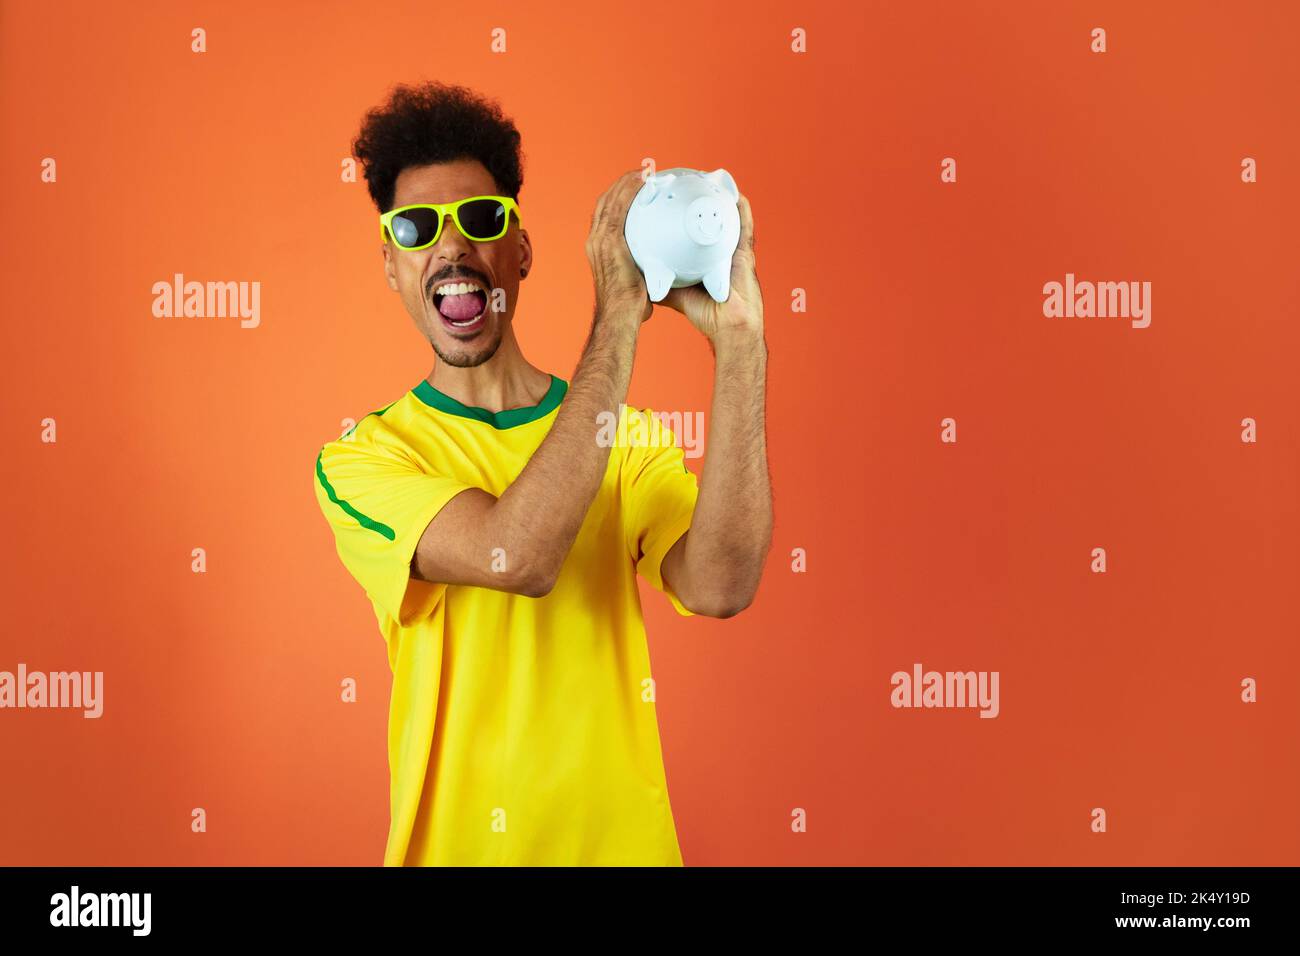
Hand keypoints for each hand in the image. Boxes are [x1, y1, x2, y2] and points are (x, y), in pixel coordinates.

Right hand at [586, 170, 652, 323]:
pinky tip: (642, 181)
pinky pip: (619, 208)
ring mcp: (600, 240)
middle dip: (622, 185)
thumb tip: (660, 276)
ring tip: (644, 172)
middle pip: (606, 202)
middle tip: (642, 174)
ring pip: (611, 200)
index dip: (618, 197)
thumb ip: (644, 271)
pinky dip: (629, 191)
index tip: (634, 187)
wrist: (619, 316)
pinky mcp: (610, 242)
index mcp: (598, 248)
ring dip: (627, 183)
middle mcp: (594, 240)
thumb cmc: (629, 306)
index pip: (605, 214)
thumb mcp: (635, 282)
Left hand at [661, 194, 762, 340]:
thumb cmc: (708, 314)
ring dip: (722, 200)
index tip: (675, 204)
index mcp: (708, 260)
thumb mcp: (678, 295)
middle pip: (712, 221)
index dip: (687, 219)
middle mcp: (722, 251)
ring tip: (711, 181)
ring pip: (729, 219)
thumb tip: (643, 277)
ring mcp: (735, 251)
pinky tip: (735, 196)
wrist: (730, 326)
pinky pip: (744, 227)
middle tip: (690, 185)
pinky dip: (741, 210)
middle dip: (704, 203)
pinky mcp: (745, 253)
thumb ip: (661, 285)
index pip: (696, 234)